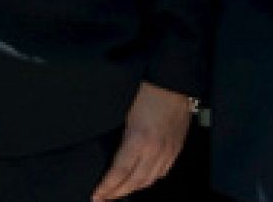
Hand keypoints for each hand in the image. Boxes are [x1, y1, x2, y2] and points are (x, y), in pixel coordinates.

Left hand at [92, 82, 192, 200]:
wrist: (173, 82)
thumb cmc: (147, 91)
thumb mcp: (126, 113)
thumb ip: (121, 137)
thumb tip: (111, 154)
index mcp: (138, 140)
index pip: (119, 172)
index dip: (107, 187)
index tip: (96, 195)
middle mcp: (155, 150)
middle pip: (134, 182)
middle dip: (117, 193)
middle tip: (103, 198)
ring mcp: (167, 152)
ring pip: (149, 180)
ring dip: (133, 189)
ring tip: (118, 193)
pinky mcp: (176, 149)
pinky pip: (162, 172)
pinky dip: (150, 180)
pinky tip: (141, 181)